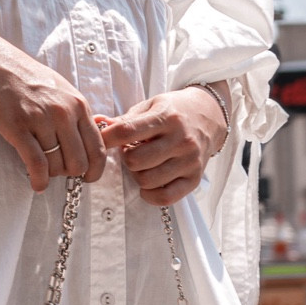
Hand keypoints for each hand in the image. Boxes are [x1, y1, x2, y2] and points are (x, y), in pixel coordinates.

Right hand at [0, 28, 103, 190]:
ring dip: (50, 174)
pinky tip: (36, 183)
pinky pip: (36, 164)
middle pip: (78, 162)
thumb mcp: (59, 88)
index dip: (95, 169)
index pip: (97, 148)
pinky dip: (39, 179)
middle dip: (69, 173)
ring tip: (41, 170)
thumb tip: (87, 141)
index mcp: (77, 103)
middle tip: (58, 170)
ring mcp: (40, 119)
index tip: (88, 177)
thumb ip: (75, 113)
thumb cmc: (23, 76)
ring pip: (56, 165)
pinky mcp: (17, 127)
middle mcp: (63, 112)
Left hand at [99, 88, 227, 205]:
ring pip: (147, 180)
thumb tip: (97, 122)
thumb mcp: (150, 107)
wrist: (209, 116)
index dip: (107, 138)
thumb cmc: (173, 111)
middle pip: (135, 160)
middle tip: (131, 151)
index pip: (127, 131)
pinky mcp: (194, 179)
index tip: (100, 141)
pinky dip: (151, 194)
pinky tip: (149, 183)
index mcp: (166, 117)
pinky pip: (166, 197)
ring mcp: (189, 161)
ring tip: (143, 164)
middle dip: (126, 158)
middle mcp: (180, 139)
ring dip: (138, 175)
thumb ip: (124, 119)